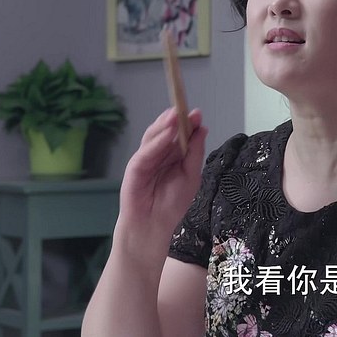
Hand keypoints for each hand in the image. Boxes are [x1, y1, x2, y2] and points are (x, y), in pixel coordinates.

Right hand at [114, 107, 207, 264]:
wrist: (154, 226)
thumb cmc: (172, 203)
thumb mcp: (191, 175)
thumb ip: (195, 153)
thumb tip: (202, 129)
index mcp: (174, 155)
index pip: (180, 134)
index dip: (188, 123)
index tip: (197, 113)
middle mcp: (159, 153)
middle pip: (166, 132)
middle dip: (176, 120)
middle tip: (187, 110)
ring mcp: (146, 158)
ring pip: (154, 137)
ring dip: (165, 125)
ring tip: (176, 115)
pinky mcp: (135, 167)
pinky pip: (146, 152)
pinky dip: (157, 142)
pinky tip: (167, 134)